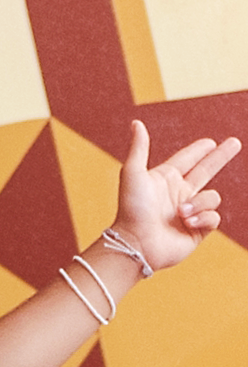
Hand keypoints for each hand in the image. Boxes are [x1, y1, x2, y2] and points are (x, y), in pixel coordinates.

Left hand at [111, 120, 239, 272]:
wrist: (136, 243)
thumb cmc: (131, 209)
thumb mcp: (133, 174)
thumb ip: (139, 148)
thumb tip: (136, 123)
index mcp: (165, 179)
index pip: (186, 160)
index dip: (198, 151)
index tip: (210, 142)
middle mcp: (178, 194)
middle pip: (206, 170)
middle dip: (220, 157)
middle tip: (235, 142)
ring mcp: (189, 212)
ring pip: (212, 197)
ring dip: (200, 203)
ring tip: (180, 214)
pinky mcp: (197, 230)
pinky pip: (214, 217)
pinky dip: (203, 218)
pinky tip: (188, 224)